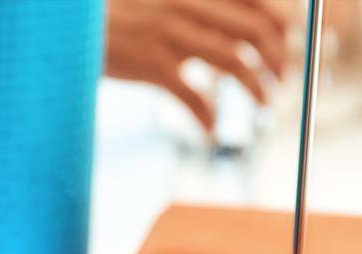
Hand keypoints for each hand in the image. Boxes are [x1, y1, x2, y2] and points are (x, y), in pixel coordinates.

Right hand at [105, 0, 290, 131]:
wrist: (75, 28)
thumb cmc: (121, 18)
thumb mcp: (165, 3)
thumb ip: (200, 11)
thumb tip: (241, 31)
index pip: (260, 3)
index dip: (283, 27)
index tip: (286, 48)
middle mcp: (190, 7)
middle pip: (255, 32)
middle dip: (278, 60)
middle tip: (281, 81)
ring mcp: (171, 37)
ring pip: (235, 63)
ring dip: (257, 88)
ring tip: (265, 104)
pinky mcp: (151, 66)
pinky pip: (192, 95)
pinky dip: (208, 117)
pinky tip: (212, 132)